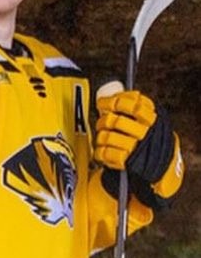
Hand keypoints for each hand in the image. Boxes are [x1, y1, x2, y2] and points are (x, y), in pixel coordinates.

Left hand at [95, 85, 182, 207]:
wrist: (157, 165)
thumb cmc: (148, 138)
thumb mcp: (149, 119)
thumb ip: (135, 106)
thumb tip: (111, 92)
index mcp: (151, 118)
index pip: (130, 105)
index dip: (112, 101)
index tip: (102, 103)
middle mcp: (144, 133)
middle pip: (115, 121)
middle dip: (103, 120)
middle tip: (102, 122)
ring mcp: (135, 148)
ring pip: (107, 137)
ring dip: (100, 136)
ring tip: (103, 137)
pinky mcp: (127, 162)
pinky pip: (105, 153)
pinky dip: (99, 151)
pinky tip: (102, 150)